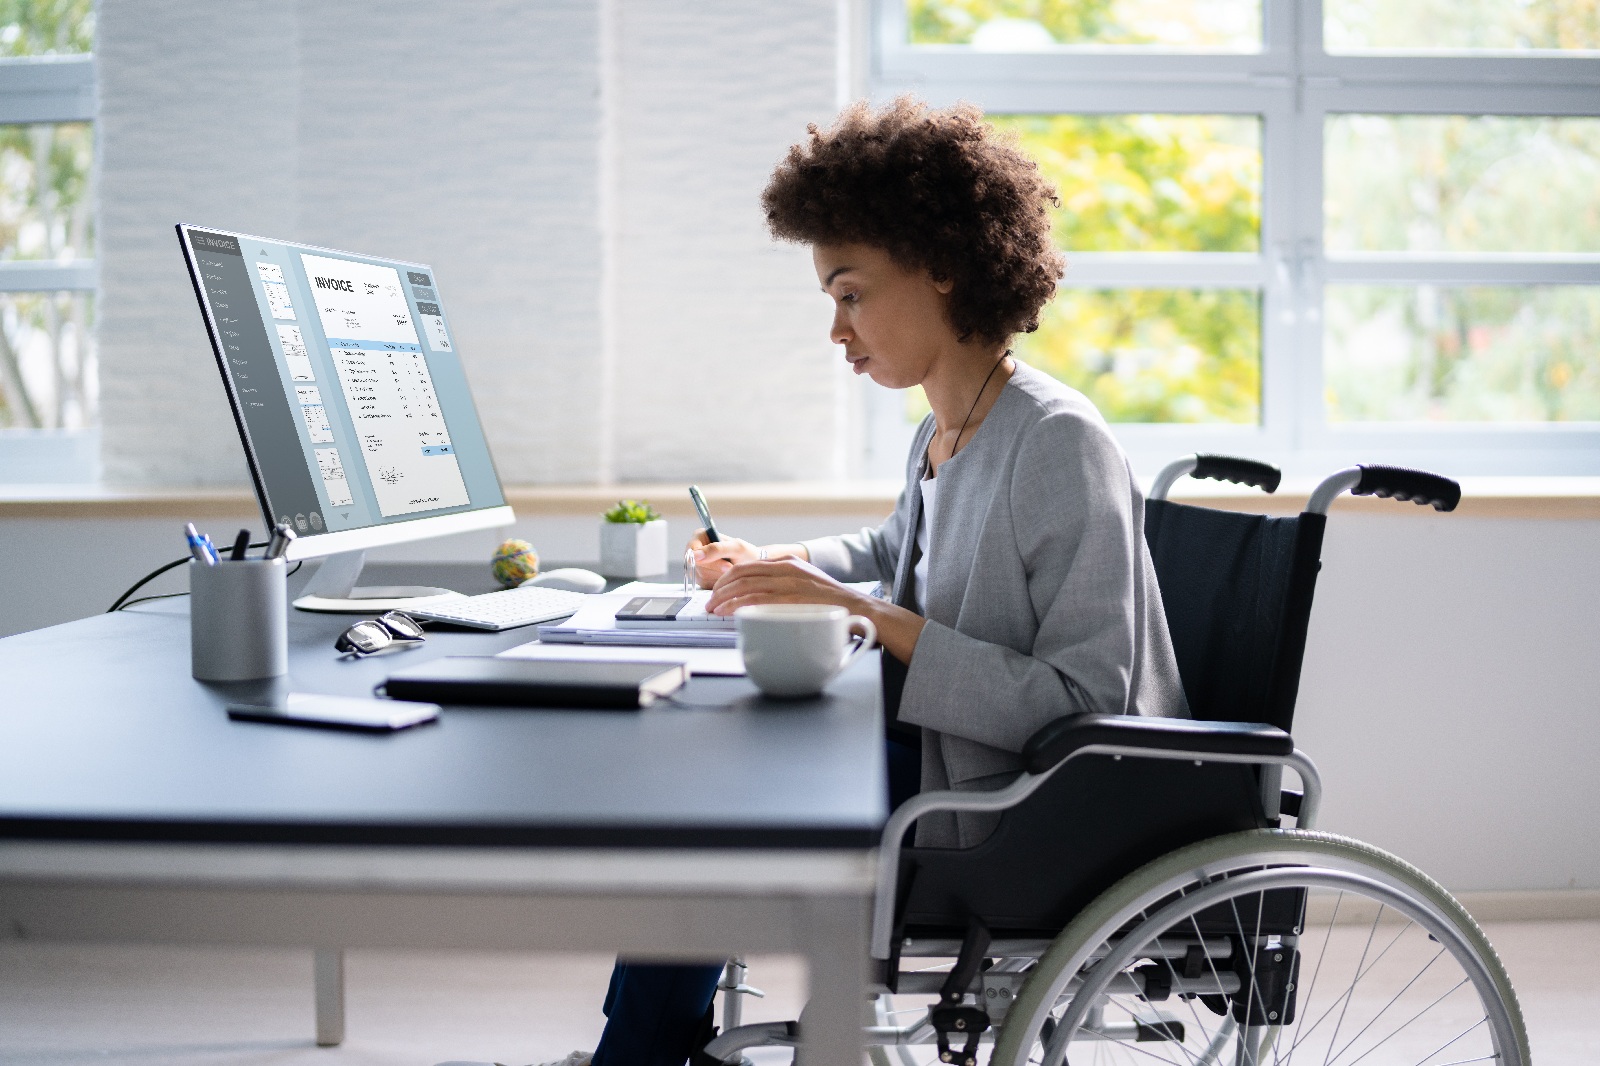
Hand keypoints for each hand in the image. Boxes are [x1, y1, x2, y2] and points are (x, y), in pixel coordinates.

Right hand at [686, 530, 756, 587]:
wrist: (752, 568)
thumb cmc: (746, 553)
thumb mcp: (736, 547)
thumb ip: (717, 549)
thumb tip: (696, 555)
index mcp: (700, 536)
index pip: (691, 550)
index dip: (703, 559)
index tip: (723, 564)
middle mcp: (695, 551)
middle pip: (696, 564)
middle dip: (716, 568)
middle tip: (730, 566)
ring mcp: (696, 566)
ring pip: (700, 575)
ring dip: (718, 575)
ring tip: (729, 569)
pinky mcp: (700, 579)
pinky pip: (704, 584)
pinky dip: (717, 582)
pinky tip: (725, 576)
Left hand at [706, 558, 927, 662]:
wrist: (859, 609)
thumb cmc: (831, 604)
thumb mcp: (806, 585)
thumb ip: (783, 587)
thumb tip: (757, 600)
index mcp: (788, 563)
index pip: (748, 565)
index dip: (726, 578)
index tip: (716, 590)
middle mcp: (787, 568)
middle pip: (742, 573)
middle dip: (720, 588)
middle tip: (709, 603)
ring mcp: (790, 582)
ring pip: (746, 586)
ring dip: (724, 598)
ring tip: (713, 610)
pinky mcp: (793, 598)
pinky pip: (758, 600)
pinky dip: (738, 606)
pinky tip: (729, 613)